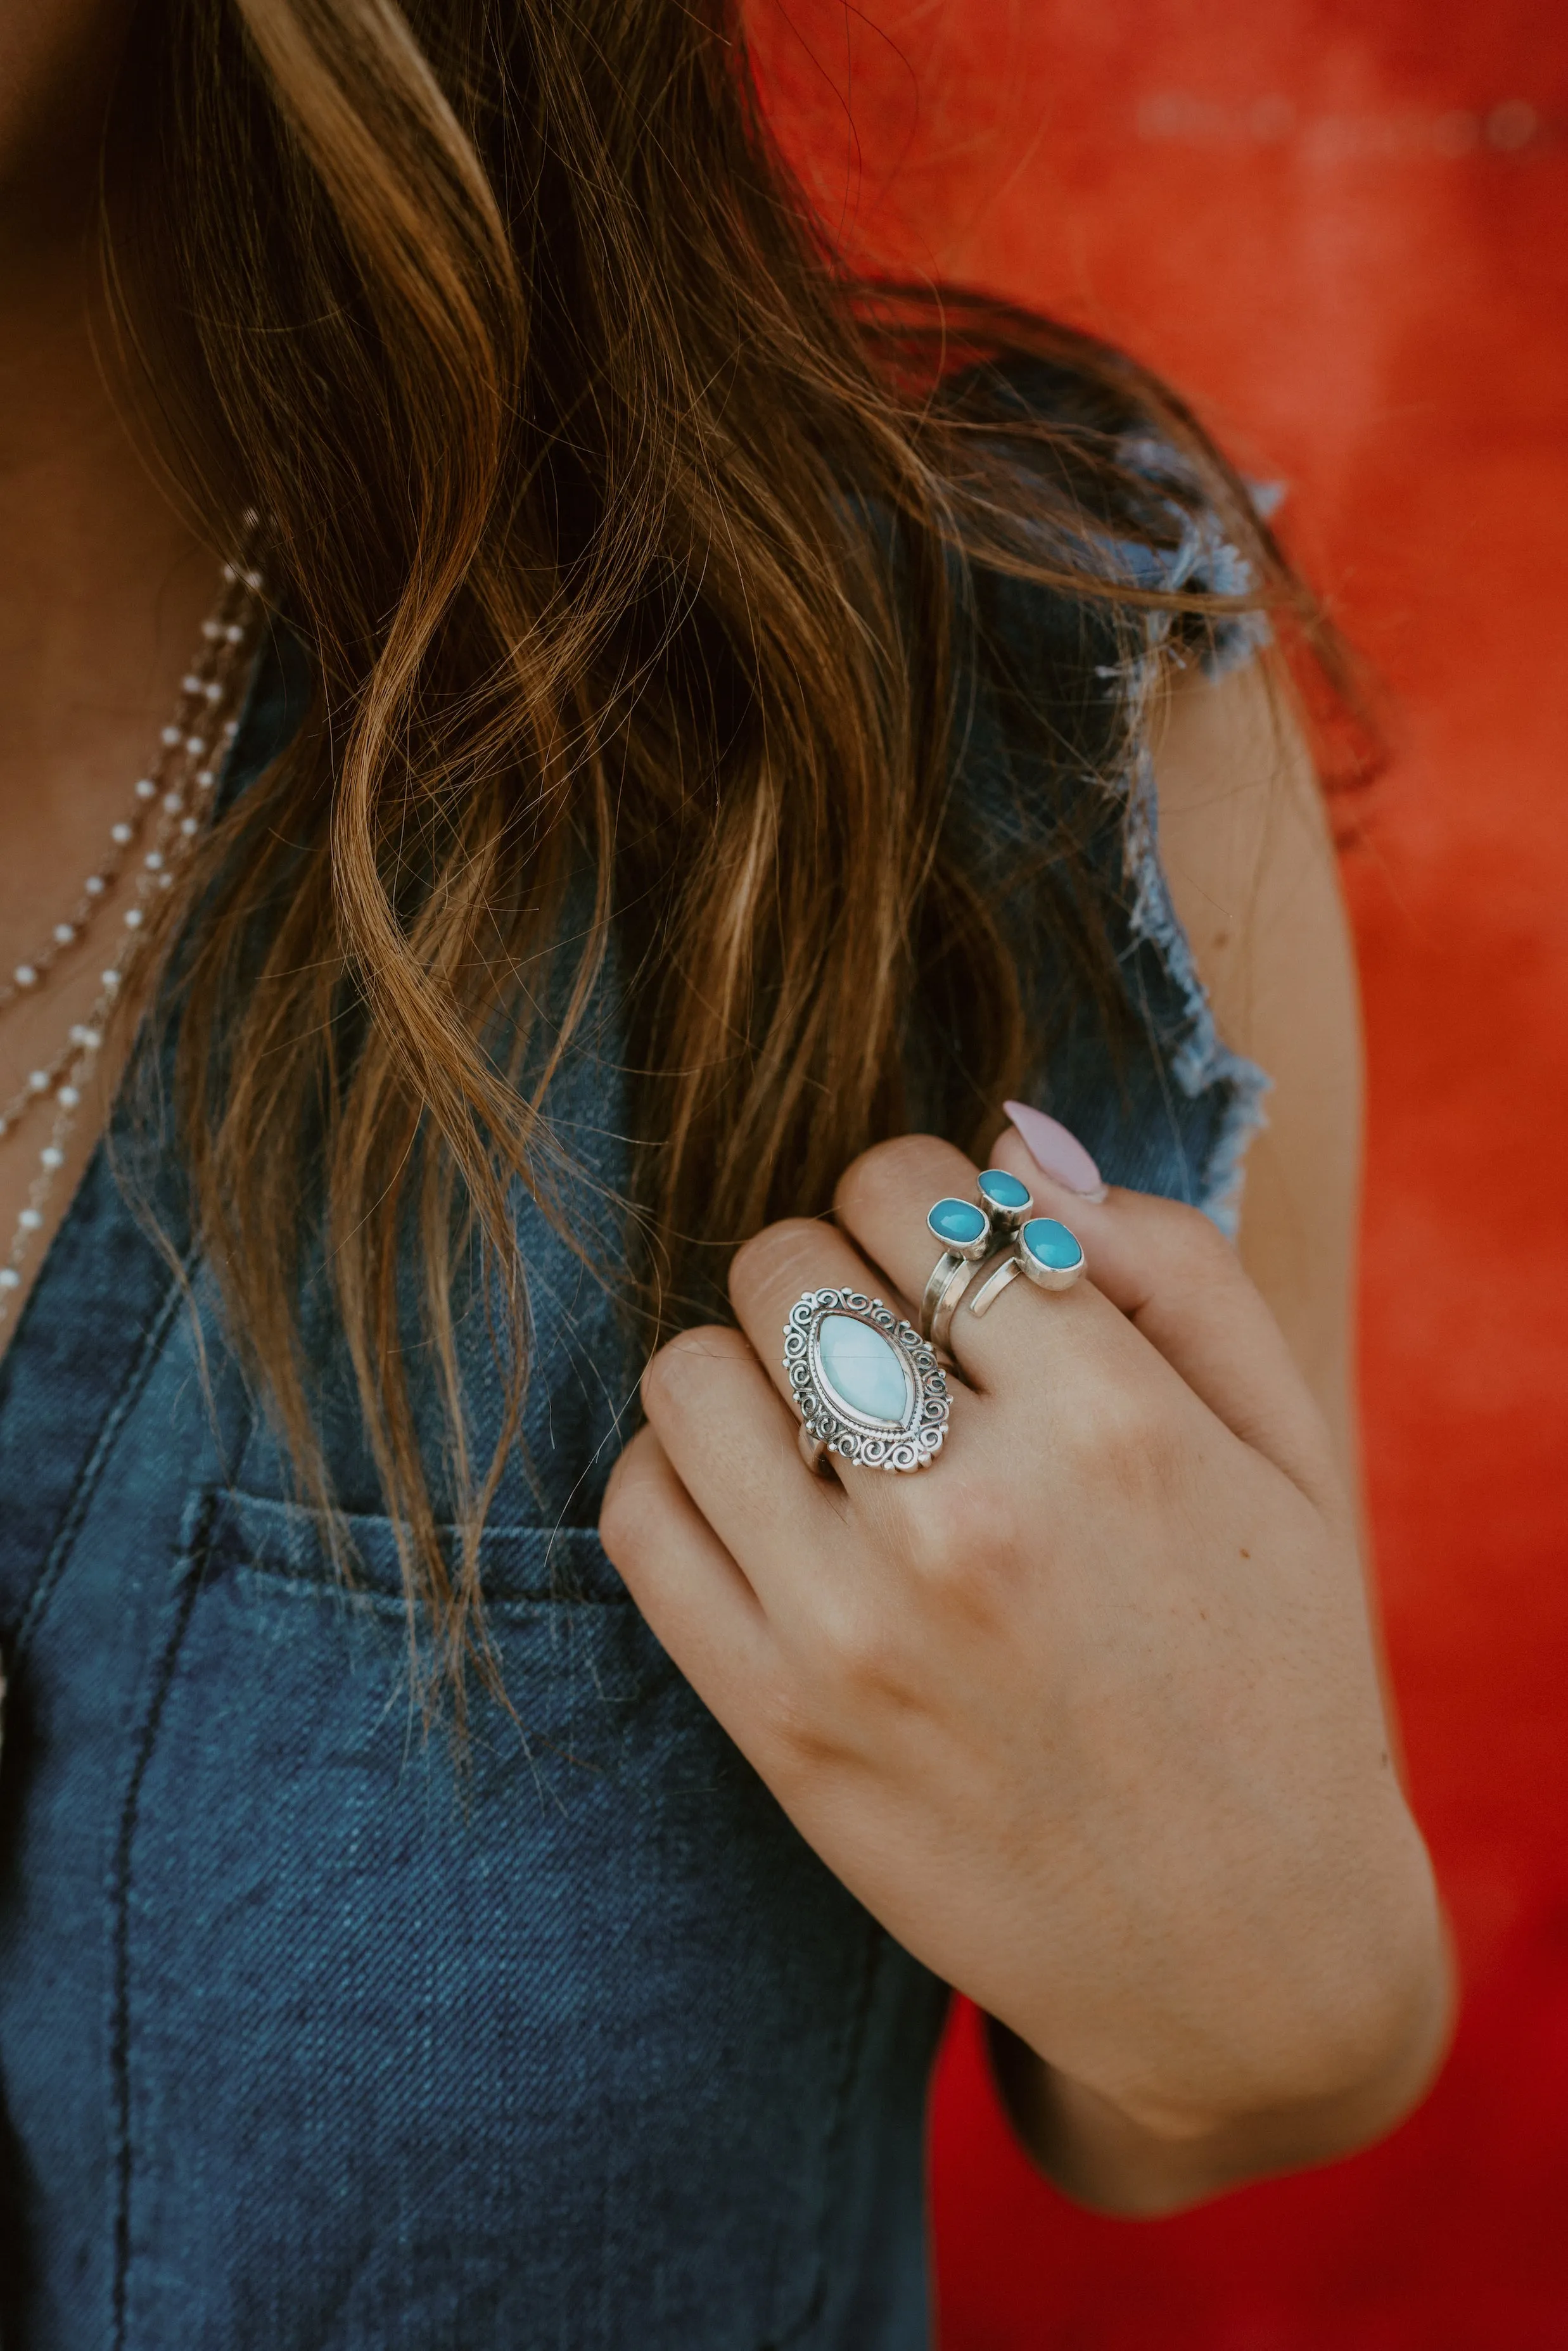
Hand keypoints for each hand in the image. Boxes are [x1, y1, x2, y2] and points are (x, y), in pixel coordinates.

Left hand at [600, 1130, 1448, 2204]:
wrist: (1243, 1948)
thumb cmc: (1274, 1669)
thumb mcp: (1285, 1447)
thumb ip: (1169, 1264)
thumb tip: (1009, 1142)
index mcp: (1111, 1426)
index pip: (909, 1188)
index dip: (911, 1194)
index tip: (936, 1255)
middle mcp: (969, 1517)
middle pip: (783, 1262)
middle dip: (829, 1269)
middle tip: (884, 1336)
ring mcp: (855, 1629)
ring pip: (690, 1371)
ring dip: (742, 1361)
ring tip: (814, 1415)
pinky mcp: (777, 1726)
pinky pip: (638, 1515)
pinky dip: (674, 1470)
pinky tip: (755, 1495)